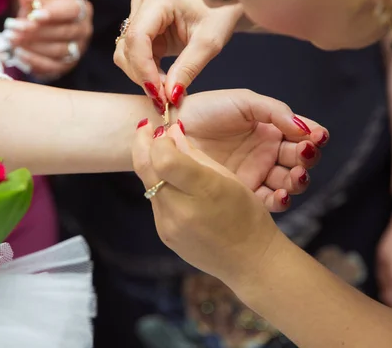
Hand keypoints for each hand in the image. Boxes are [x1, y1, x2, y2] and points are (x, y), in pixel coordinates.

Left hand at [4, 0, 92, 79]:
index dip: (54, 14)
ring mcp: (77, 50)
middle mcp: (83, 31)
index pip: (72, 11)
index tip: (33, 16)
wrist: (48, 30)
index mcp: (82, 10)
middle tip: (15, 30)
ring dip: (34, 46)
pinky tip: (19, 54)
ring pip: (58, 50)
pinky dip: (34, 61)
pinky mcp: (66, 65)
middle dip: (38, 32)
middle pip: (64, 32)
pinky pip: (52, 66)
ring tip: (13, 41)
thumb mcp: (37, 3)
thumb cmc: (43, 14)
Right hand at [113, 0, 249, 104]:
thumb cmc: (219, 13)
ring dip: (144, 78)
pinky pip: (135, 58)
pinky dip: (148, 74)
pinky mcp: (142, 31)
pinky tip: (165, 83)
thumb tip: (170, 95)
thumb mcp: (210, 41)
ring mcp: (139, 18)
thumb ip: (189, 68)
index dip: (144, 70)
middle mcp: (142, 6)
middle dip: (144, 77)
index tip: (158, 94)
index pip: (137, 39)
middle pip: (127, 50)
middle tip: (165, 99)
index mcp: (157, 0)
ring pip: (126, 56)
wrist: (221, 3)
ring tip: (167, 92)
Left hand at [132, 120, 281, 284]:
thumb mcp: (230, 179)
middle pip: (146, 169)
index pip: (164, 158)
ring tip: (162, 154)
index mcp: (205, 191)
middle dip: (142, 144)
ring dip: (152, 167)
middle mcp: (181, 210)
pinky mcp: (164, 234)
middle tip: (144, 129)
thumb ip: (197, 156)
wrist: (249, 261)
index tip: (162, 130)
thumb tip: (172, 134)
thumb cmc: (247, 215)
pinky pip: (156, 203)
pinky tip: (172, 183)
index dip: (159, 140)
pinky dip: (161, 188)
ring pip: (149, 185)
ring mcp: (169, 226)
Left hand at [177, 89, 327, 211]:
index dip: (313, 138)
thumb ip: (274, 110)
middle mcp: (264, 154)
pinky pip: (266, 201)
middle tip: (305, 154)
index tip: (319, 136)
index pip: (300, 138)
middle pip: (298, 162)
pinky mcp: (239, 193)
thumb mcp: (243, 102)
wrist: (172, 127)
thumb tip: (304, 128)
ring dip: (298, 180)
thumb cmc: (205, 109)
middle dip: (307, 159)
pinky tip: (281, 194)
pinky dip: (279, 200)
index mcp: (268, 131)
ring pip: (287, 183)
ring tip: (296, 174)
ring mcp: (253, 175)